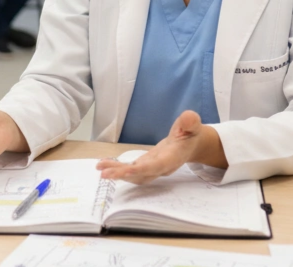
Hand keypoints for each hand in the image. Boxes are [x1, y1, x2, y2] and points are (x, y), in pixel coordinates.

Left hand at [96, 111, 222, 184]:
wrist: (190, 144)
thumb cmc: (191, 133)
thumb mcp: (192, 125)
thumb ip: (190, 122)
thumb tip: (188, 117)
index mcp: (172, 158)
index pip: (158, 166)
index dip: (143, 169)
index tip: (127, 171)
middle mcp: (161, 167)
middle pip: (142, 175)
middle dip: (124, 175)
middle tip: (104, 174)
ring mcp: (152, 168)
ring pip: (134, 175)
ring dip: (117, 173)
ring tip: (100, 168)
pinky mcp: (145, 165)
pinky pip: (131, 170)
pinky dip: (117, 169)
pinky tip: (103, 165)